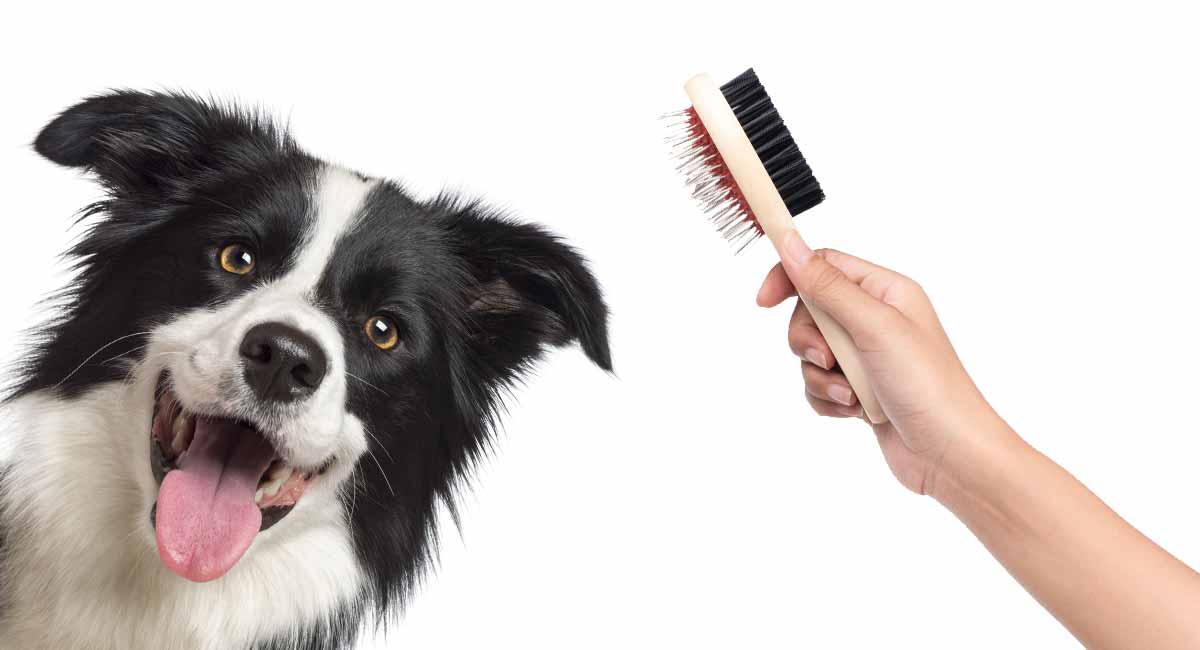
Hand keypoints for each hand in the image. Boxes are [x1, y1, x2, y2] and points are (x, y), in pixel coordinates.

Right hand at [757, 231, 1003, 494]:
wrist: (950, 455)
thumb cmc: (928, 386)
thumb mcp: (874, 326)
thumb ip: (827, 285)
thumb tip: (790, 243)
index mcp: (886, 291)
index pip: (823, 265)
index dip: (789, 277)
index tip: (764, 301)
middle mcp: (876, 319)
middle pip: (810, 311)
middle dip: (808, 340)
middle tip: (828, 359)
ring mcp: (867, 356)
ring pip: (811, 353)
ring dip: (821, 378)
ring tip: (851, 394)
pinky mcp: (860, 389)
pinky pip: (818, 385)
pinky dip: (828, 399)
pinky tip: (854, 412)